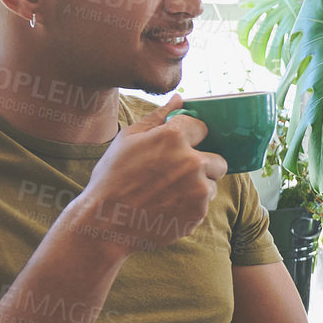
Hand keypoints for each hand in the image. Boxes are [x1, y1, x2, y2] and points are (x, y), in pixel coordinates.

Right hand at [63, 95, 227, 254]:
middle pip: (217, 159)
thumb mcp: (127, 140)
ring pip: (211, 183)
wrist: (104, 224)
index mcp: (173, 137)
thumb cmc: (111, 179)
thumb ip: (158, 117)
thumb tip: (179, 99)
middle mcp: (192, 161)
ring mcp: (198, 189)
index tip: (181, 146)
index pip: (203, 127)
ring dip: (198, 186)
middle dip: (203, 164)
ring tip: (168, 193)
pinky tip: (167, 207)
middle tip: (179, 173)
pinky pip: (204, 204)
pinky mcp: (198, 212)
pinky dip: (191, 206)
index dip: (192, 137)